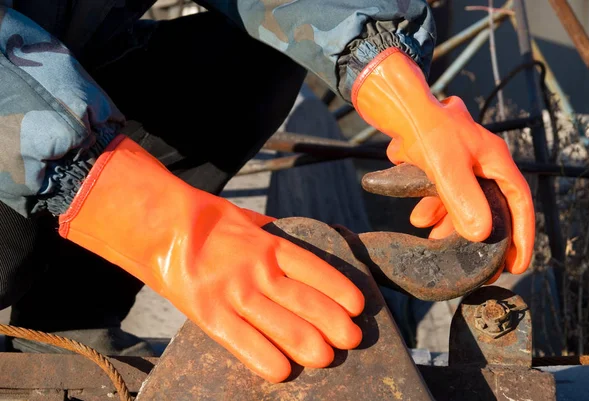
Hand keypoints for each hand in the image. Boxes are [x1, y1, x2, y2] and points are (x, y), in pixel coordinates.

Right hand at [58, 136, 364, 382]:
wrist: (158, 224)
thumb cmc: (202, 219)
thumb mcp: (242, 218)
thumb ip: (265, 230)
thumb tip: (282, 233)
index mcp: (267, 244)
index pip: (313, 268)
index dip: (337, 288)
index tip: (356, 305)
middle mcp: (256, 269)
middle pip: (303, 299)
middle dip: (332, 322)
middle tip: (352, 338)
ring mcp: (234, 292)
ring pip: (280, 323)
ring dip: (307, 342)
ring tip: (327, 357)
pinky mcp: (209, 313)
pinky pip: (241, 340)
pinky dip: (264, 357)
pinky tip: (284, 371)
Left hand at [352, 48, 534, 275]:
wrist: (400, 110)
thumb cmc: (427, 130)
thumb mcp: (447, 166)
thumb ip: (463, 199)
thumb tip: (480, 233)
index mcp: (495, 161)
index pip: (519, 202)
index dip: (522, 234)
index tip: (518, 264)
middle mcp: (483, 164)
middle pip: (492, 208)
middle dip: (483, 237)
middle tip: (479, 266)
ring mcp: (463, 166)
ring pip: (464, 204)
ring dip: (451, 226)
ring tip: (437, 244)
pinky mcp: (443, 168)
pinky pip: (444, 196)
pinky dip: (434, 210)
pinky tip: (419, 221)